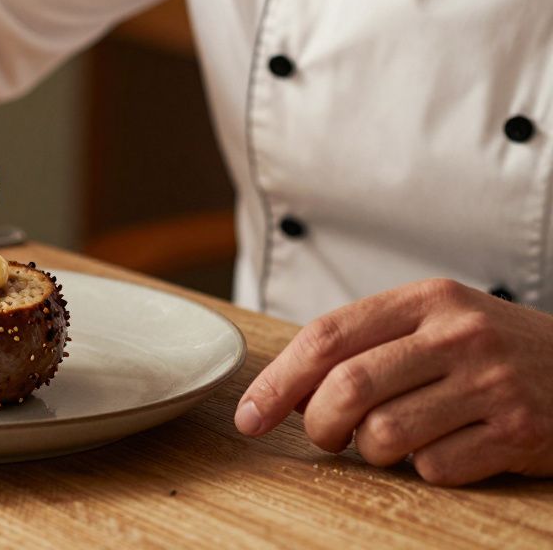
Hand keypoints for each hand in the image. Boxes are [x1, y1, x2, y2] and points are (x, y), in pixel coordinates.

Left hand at [235, 278, 552, 485]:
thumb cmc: (492, 350)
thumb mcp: (434, 323)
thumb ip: (365, 345)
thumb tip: (287, 392)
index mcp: (427, 299)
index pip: (326, 337)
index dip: (277, 381)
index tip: (250, 414)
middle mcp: (459, 334)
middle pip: (347, 387)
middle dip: (317, 424)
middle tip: (324, 435)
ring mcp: (491, 383)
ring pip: (384, 434)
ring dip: (371, 450)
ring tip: (391, 438)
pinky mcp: (517, 431)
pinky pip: (434, 467)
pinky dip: (424, 468)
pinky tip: (445, 447)